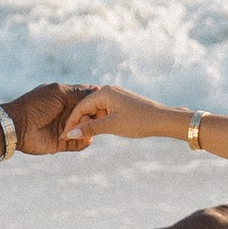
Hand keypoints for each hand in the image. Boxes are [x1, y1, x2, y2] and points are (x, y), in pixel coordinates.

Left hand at [5, 81, 91, 156]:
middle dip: (95, 115)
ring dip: (89, 128)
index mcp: (67, 98)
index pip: (88, 98)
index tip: (103, 103)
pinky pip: (81, 144)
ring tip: (83, 126)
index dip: (97, 101)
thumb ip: (79, 93)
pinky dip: (84, 141)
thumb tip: (98, 89)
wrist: (17, 125)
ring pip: (88, 129)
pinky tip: (81, 136)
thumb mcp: (59, 93)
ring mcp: (67, 128)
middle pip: (91, 114)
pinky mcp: (64, 143)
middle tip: (95, 116)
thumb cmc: (36, 104)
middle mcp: (68, 113)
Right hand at [59, 85, 178, 149]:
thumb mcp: (111, 126)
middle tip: (72, 138)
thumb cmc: (139, 121)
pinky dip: (99, 121)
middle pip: (87, 107)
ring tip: (83, 136)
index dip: (71, 122)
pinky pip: (105, 111)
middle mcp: (109, 91)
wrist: (163, 120)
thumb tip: (70, 134)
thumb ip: (90, 129)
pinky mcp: (122, 103)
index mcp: (105, 92)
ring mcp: (116, 97)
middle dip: (79, 122)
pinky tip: (97, 132)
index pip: (81, 106)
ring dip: (89, 123)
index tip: (64, 135)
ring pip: (96, 110)